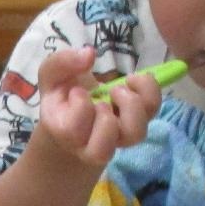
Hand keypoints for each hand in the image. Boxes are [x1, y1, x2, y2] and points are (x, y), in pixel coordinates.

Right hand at [35, 46, 161, 168]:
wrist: (76, 112)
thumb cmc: (61, 96)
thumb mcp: (52, 75)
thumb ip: (61, 63)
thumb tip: (89, 55)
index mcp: (64, 132)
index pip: (72, 131)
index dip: (80, 106)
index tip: (78, 90)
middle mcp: (90, 144)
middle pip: (102, 151)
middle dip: (105, 117)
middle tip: (100, 97)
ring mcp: (118, 138)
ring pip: (135, 135)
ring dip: (132, 105)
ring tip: (119, 89)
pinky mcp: (137, 123)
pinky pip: (152, 111)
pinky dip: (149, 90)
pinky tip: (133, 79)